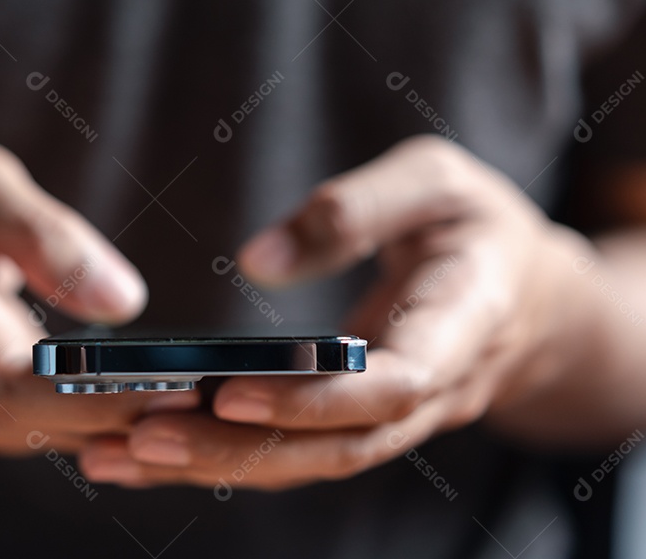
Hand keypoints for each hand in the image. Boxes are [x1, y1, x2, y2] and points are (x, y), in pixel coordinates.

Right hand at [0, 140, 196, 456]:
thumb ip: (40, 231)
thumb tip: (125, 302)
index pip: (8, 372)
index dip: (90, 388)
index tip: (170, 380)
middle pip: (31, 417)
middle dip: (122, 414)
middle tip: (207, 397)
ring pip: (42, 435)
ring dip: (121, 428)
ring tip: (201, 404)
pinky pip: (43, 433)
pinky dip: (102, 425)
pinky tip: (161, 408)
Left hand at [79, 136, 592, 488]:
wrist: (528, 294)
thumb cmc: (478, 224)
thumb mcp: (436, 180)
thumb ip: (355, 209)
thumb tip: (256, 259)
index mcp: (462, 326)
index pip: (393, 386)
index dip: (314, 399)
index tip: (231, 393)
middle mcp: (430, 393)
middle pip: (333, 447)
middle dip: (237, 450)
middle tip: (142, 438)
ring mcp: (393, 419)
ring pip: (305, 463)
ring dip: (213, 465)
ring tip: (117, 456)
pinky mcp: (356, 422)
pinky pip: (293, 450)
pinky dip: (222, 455)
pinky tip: (148, 452)